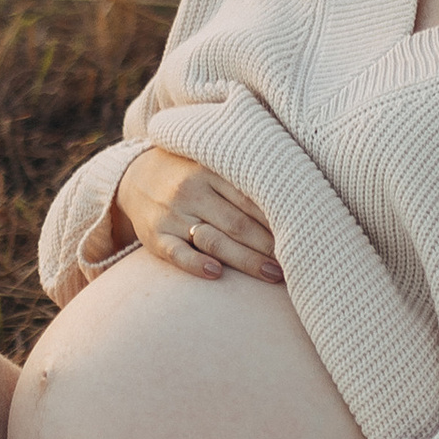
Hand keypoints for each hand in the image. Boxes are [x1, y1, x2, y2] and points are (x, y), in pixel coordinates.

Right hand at [112, 146, 282, 283]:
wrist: (134, 175)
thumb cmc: (189, 173)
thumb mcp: (211, 163)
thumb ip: (243, 179)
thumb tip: (296, 198)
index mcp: (210, 170)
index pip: (251, 198)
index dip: (279, 217)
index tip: (305, 233)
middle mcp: (191, 191)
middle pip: (238, 223)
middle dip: (270, 245)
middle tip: (299, 261)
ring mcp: (172, 214)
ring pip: (213, 239)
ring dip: (246, 259)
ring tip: (274, 275)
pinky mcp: (155, 236)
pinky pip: (176, 253)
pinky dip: (195, 264)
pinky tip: (216, 273)